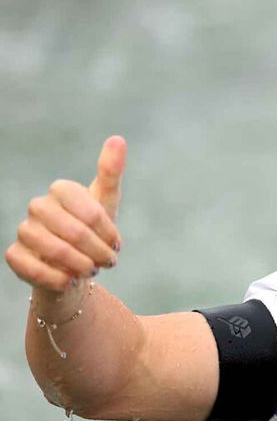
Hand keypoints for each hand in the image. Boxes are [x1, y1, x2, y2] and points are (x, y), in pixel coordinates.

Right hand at [5, 136, 124, 291]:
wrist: (75, 263)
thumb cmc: (93, 229)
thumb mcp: (106, 202)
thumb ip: (111, 172)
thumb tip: (118, 139)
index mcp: (61, 190)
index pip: (91, 212)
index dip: (108, 233)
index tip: (117, 244)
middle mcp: (38, 207)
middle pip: (75, 233)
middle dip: (98, 253)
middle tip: (109, 263)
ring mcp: (24, 230)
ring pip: (56, 251)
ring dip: (81, 267)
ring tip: (91, 270)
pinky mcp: (14, 255)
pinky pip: (34, 268)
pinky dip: (58, 279)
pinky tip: (69, 281)